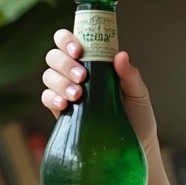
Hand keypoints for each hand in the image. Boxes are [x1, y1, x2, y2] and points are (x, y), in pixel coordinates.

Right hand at [40, 28, 158, 151]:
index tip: (78, 50)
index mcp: (94, 62)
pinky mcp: (63, 112)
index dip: (67, 40)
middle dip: (64, 64)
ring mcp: (68, 92)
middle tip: (82, 77)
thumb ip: (130, 74)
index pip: (71, 42)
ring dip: (60, 82)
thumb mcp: (139, 92)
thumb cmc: (137, 115)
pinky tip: (65, 105)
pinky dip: (52, 98)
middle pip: (54, 57)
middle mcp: (77, 73)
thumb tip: (121, 55)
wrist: (135, 144)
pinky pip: (47, 98)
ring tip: (78, 95)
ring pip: (48, 76)